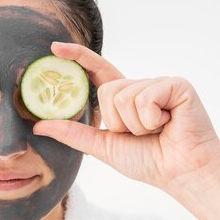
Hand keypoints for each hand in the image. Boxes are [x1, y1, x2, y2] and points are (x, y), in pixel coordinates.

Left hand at [33, 41, 219, 193]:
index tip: (55, 48)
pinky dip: (151, 119)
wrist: (181, 171)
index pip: (97, 71)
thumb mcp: (103, 146)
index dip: (78, 57)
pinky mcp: (175, 85)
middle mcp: (140, 86)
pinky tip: (168, 123)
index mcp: (124, 98)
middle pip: (107, 91)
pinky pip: (145, 97)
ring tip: (157, 130)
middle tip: (141, 133)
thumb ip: (73, 133)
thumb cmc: (148, 160)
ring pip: (124, 96)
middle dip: (118, 122)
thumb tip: (39, 125)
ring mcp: (158, 83)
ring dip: (136, 124)